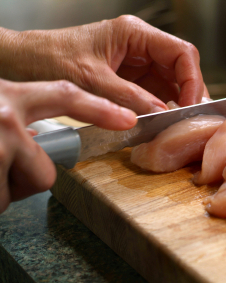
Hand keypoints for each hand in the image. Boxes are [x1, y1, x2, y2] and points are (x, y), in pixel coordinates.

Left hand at [0, 15, 208, 114]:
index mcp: (134, 34)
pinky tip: (162, 124)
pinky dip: (160, 110)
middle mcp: (140, 47)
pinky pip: (154, 95)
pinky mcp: (129, 81)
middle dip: (188, 95)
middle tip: (190, 120)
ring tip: (177, 126)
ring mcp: (136, 65)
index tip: (190, 106)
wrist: (23, 62)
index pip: (181, 53)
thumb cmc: (49, 58)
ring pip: (170, 84)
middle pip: (180, 69)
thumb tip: (161, 114)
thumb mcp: (91, 80)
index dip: (192, 80)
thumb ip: (128, 97)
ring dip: (175, 105)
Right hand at [0, 79, 136, 212]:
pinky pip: (3, 201)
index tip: (129, 120)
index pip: (66, 97)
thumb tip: (35, 137)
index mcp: (12, 96)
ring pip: (28, 186)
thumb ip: (18, 115)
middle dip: (31, 177)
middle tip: (5, 168)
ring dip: (5, 187)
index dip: (100, 110)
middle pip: (49, 171)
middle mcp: (7, 117)